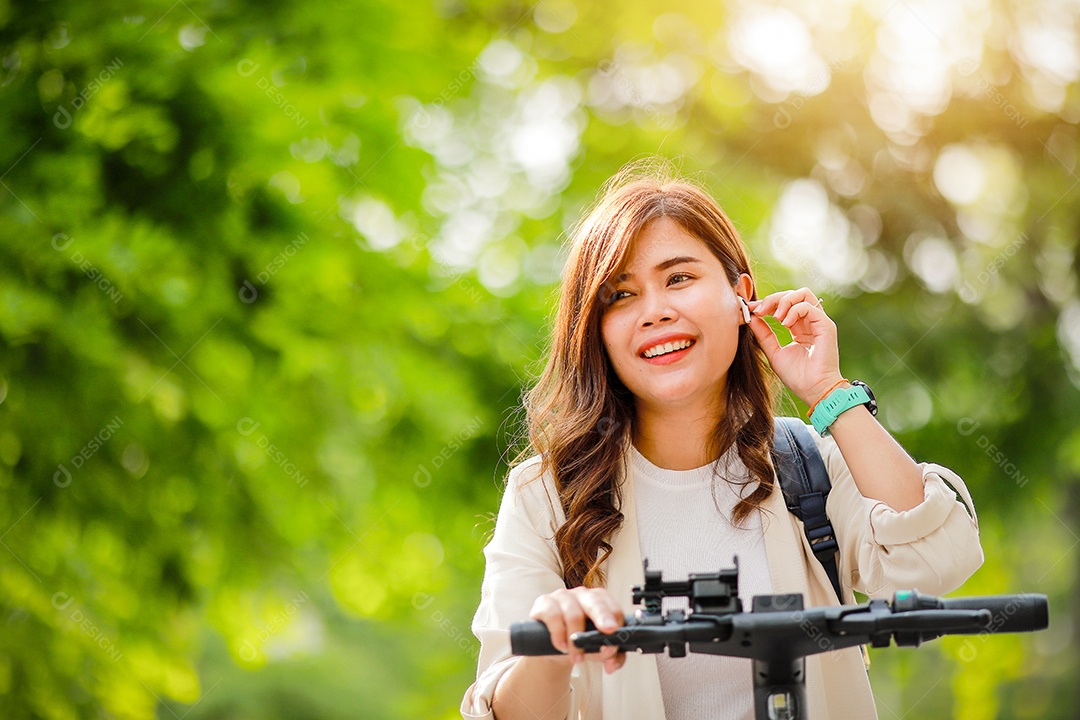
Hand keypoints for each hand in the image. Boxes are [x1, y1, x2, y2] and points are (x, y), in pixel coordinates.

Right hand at [528, 586, 626, 674]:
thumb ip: (611, 656)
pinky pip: (553, 615)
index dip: (617, 625)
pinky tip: (561, 646)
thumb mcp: (597, 650)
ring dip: (577, 641)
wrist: (553, 647)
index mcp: (600, 601)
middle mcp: (583, 595)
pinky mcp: (544, 603)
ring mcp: (562, 596)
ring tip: (577, 657)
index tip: (615, 640)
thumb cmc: (579, 642)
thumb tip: (612, 662)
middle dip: (603, 617)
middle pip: (596, 602)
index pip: (614, 608)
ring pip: (574, 614)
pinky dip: (559, 634)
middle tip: (608, 631)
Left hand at [746, 288, 844, 406]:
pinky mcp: (826, 326)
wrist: (812, 390)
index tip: (752, 309)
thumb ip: (764, 334)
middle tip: (760, 310)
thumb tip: (752, 316)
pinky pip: (809, 306)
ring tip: (775, 317)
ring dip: (784, 301)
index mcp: (799, 327)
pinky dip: (794, 310)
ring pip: (803, 294)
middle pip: (793, 295)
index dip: (768, 303)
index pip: (785, 304)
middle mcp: (810, 322)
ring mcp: (819, 323)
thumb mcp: (773, 351)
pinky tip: (785, 323)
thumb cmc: (797, 376)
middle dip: (773, 299)